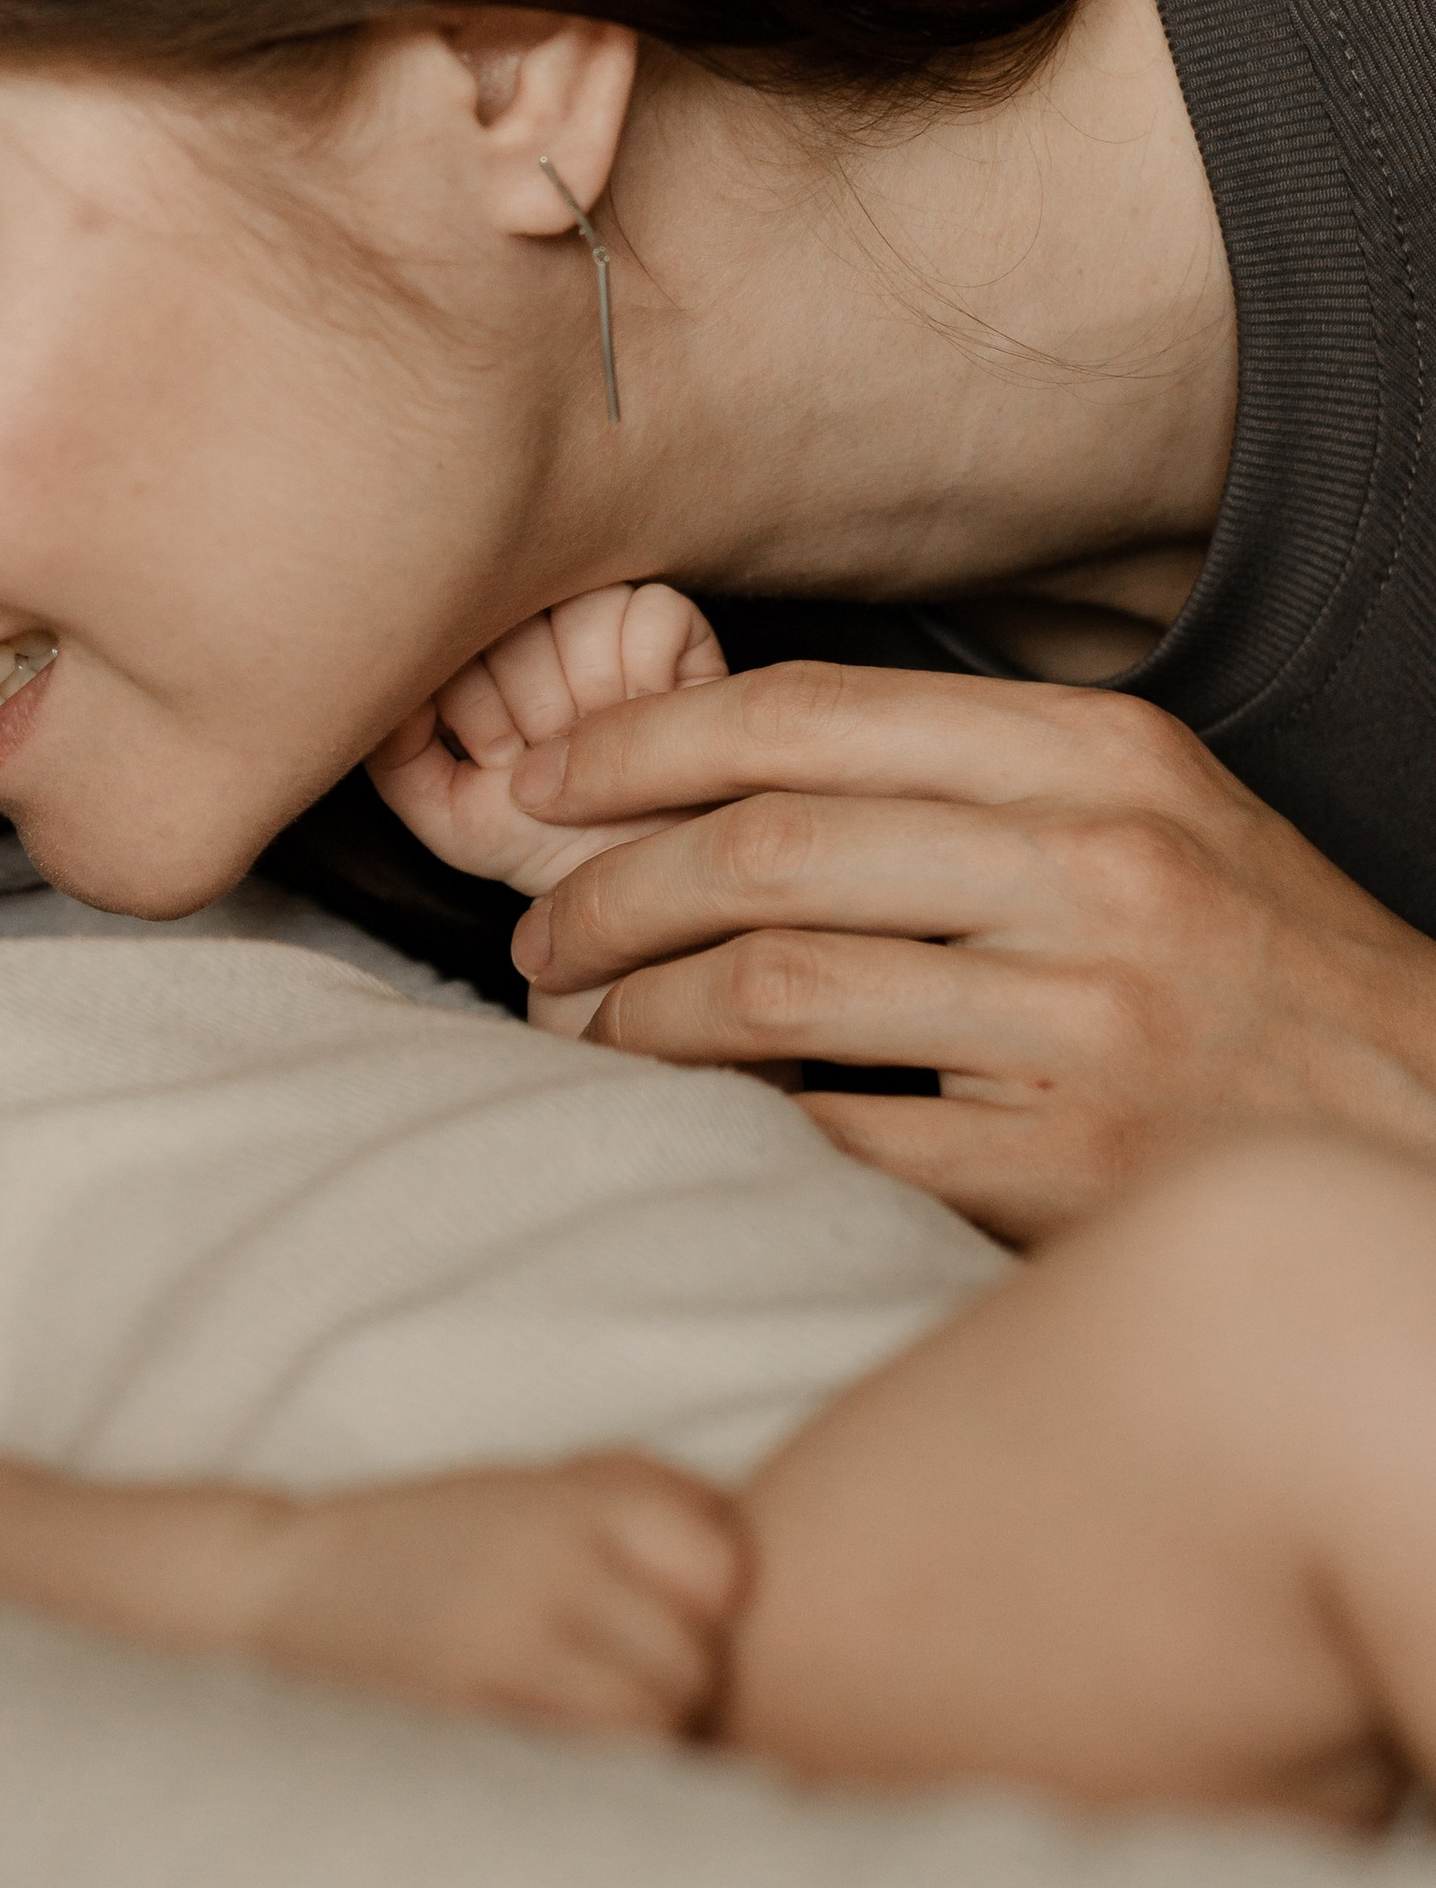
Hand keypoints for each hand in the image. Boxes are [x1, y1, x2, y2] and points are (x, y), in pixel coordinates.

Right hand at [246, 1450, 743, 1736]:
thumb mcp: (536, 1493)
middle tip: (598, 1686)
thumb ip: (647, 1514)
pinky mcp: (467, 1719)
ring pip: (651, 1726)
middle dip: (667, 1687)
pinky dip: (583, 1781)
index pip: (722, 1569)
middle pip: (693, 1661)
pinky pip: (586, 1772)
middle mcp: (545, 1556)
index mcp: (567, 1496)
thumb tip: (755, 1590)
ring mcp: (505, 1639)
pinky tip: (540, 1764)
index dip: (704, 1610)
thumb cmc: (435, 1553)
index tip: (654, 1620)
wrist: (271, 1598)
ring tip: (569, 1730)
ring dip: (632, 1746)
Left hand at [368, 583, 728, 898]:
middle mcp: (533, 619)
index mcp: (475, 648)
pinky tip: (637, 718)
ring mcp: (601, 616)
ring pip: (577, 609)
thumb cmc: (535, 839)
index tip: (489, 759)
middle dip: (524, 707)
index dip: (467, 701)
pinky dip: (642, 673)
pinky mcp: (671, 627)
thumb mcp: (445, 808)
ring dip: (584, 697)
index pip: (449, 624)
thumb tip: (380, 675)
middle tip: (538, 764)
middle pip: (512, 613)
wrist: (629, 882)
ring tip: (588, 750)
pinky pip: (650, 614)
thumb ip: (395, 746)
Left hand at [505, 660, 1435, 1240]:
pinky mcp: (1072, 1170)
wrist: (1431, 1137)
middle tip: (541, 937)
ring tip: (592, 1031)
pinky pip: (835, 1132)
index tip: (548, 784)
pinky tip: (696, 1124)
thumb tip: (726, 772)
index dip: (640, 747)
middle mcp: (1094, 869)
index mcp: (1098, 757)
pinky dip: (731, 1125)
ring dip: (636, 1014)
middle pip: (762, 849)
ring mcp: (1089, 1021)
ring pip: (769, 988)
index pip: (804, 717)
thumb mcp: (1149, 815)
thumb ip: (963, 777)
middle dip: (605, 890)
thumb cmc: (1260, 976)